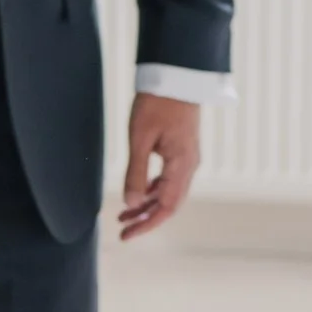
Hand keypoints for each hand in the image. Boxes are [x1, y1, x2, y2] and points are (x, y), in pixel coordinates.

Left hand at [119, 93, 200, 240]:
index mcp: (182, 165)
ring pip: (169, 192)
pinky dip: (153, 189)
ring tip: (125, 215)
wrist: (176, 75)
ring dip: (148, 205)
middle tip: (123, 230)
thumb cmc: (158, 102)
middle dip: (146, 219)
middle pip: (169, 204)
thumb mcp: (140, 138)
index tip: (127, 236)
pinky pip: (169, 178)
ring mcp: (187, 158)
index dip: (146, 225)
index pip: (165, 207)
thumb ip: (135, 173)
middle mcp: (189, 166)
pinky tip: (138, 192)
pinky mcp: (182, 149)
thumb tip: (131, 205)